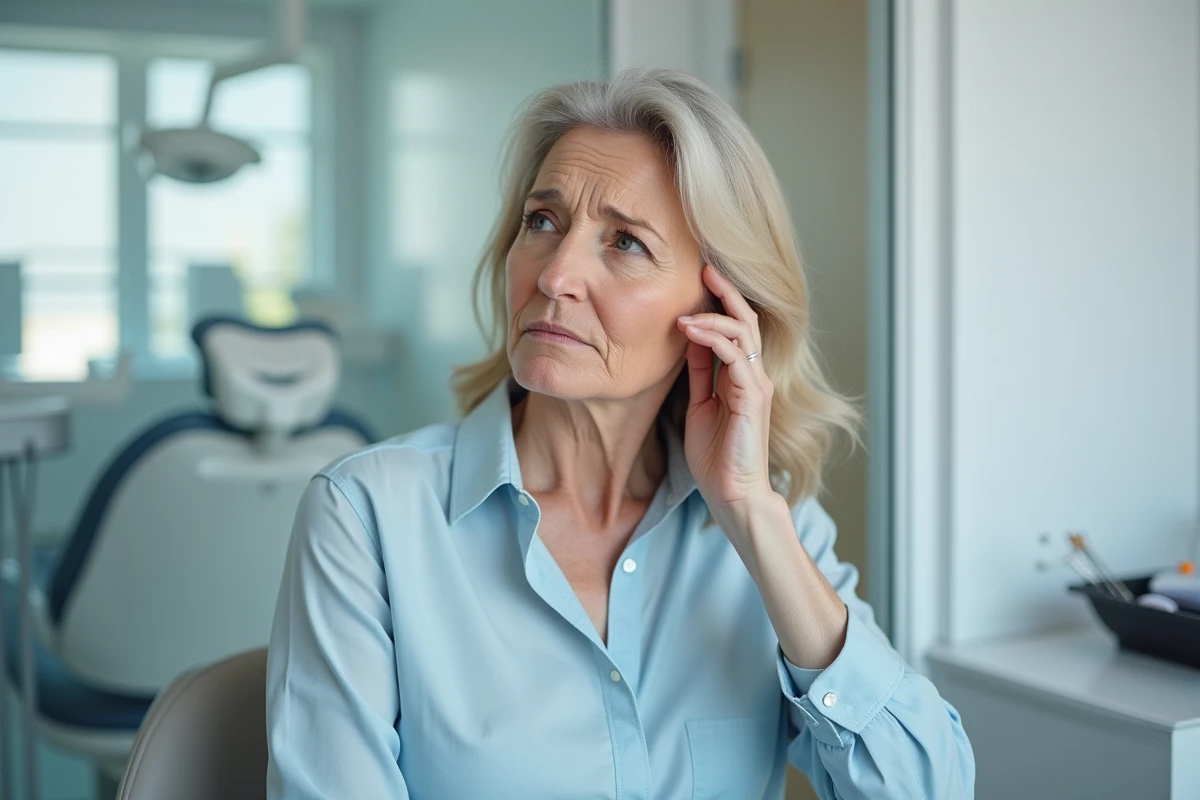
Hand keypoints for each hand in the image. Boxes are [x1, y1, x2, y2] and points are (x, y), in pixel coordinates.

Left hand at [677, 265, 776, 528]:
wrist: (733, 494)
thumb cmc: (717, 456)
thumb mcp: (700, 404)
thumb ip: (700, 373)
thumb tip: (689, 337)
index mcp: (742, 377)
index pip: (737, 328)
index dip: (721, 302)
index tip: (701, 279)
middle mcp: (755, 376)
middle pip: (746, 321)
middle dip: (726, 293)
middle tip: (704, 268)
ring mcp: (757, 385)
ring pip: (742, 333)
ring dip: (712, 315)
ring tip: (686, 308)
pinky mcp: (753, 397)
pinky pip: (736, 357)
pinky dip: (712, 338)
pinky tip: (689, 331)